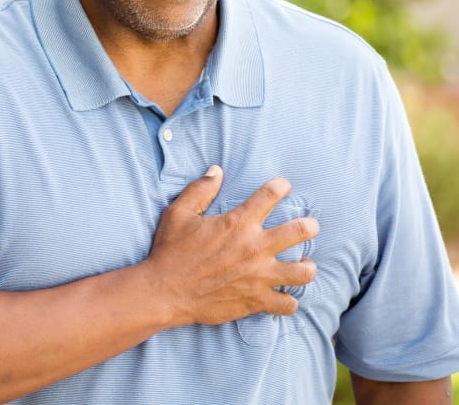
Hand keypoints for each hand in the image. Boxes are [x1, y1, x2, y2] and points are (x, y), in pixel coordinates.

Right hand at [146, 166, 318, 326]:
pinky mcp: (256, 300)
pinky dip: (289, 301)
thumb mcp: (178, 214)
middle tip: (309, 226)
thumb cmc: (170, 251)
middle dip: (309, 226)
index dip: (280, 187)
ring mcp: (259, 277)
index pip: (270, 195)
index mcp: (238, 223)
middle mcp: (255, 248)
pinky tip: (284, 295)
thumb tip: (216, 171)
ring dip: (307, 267)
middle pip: (300, 231)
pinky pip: (287, 304)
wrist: (165, 292)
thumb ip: (199, 190)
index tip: (283, 187)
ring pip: (303, 272)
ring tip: (304, 264)